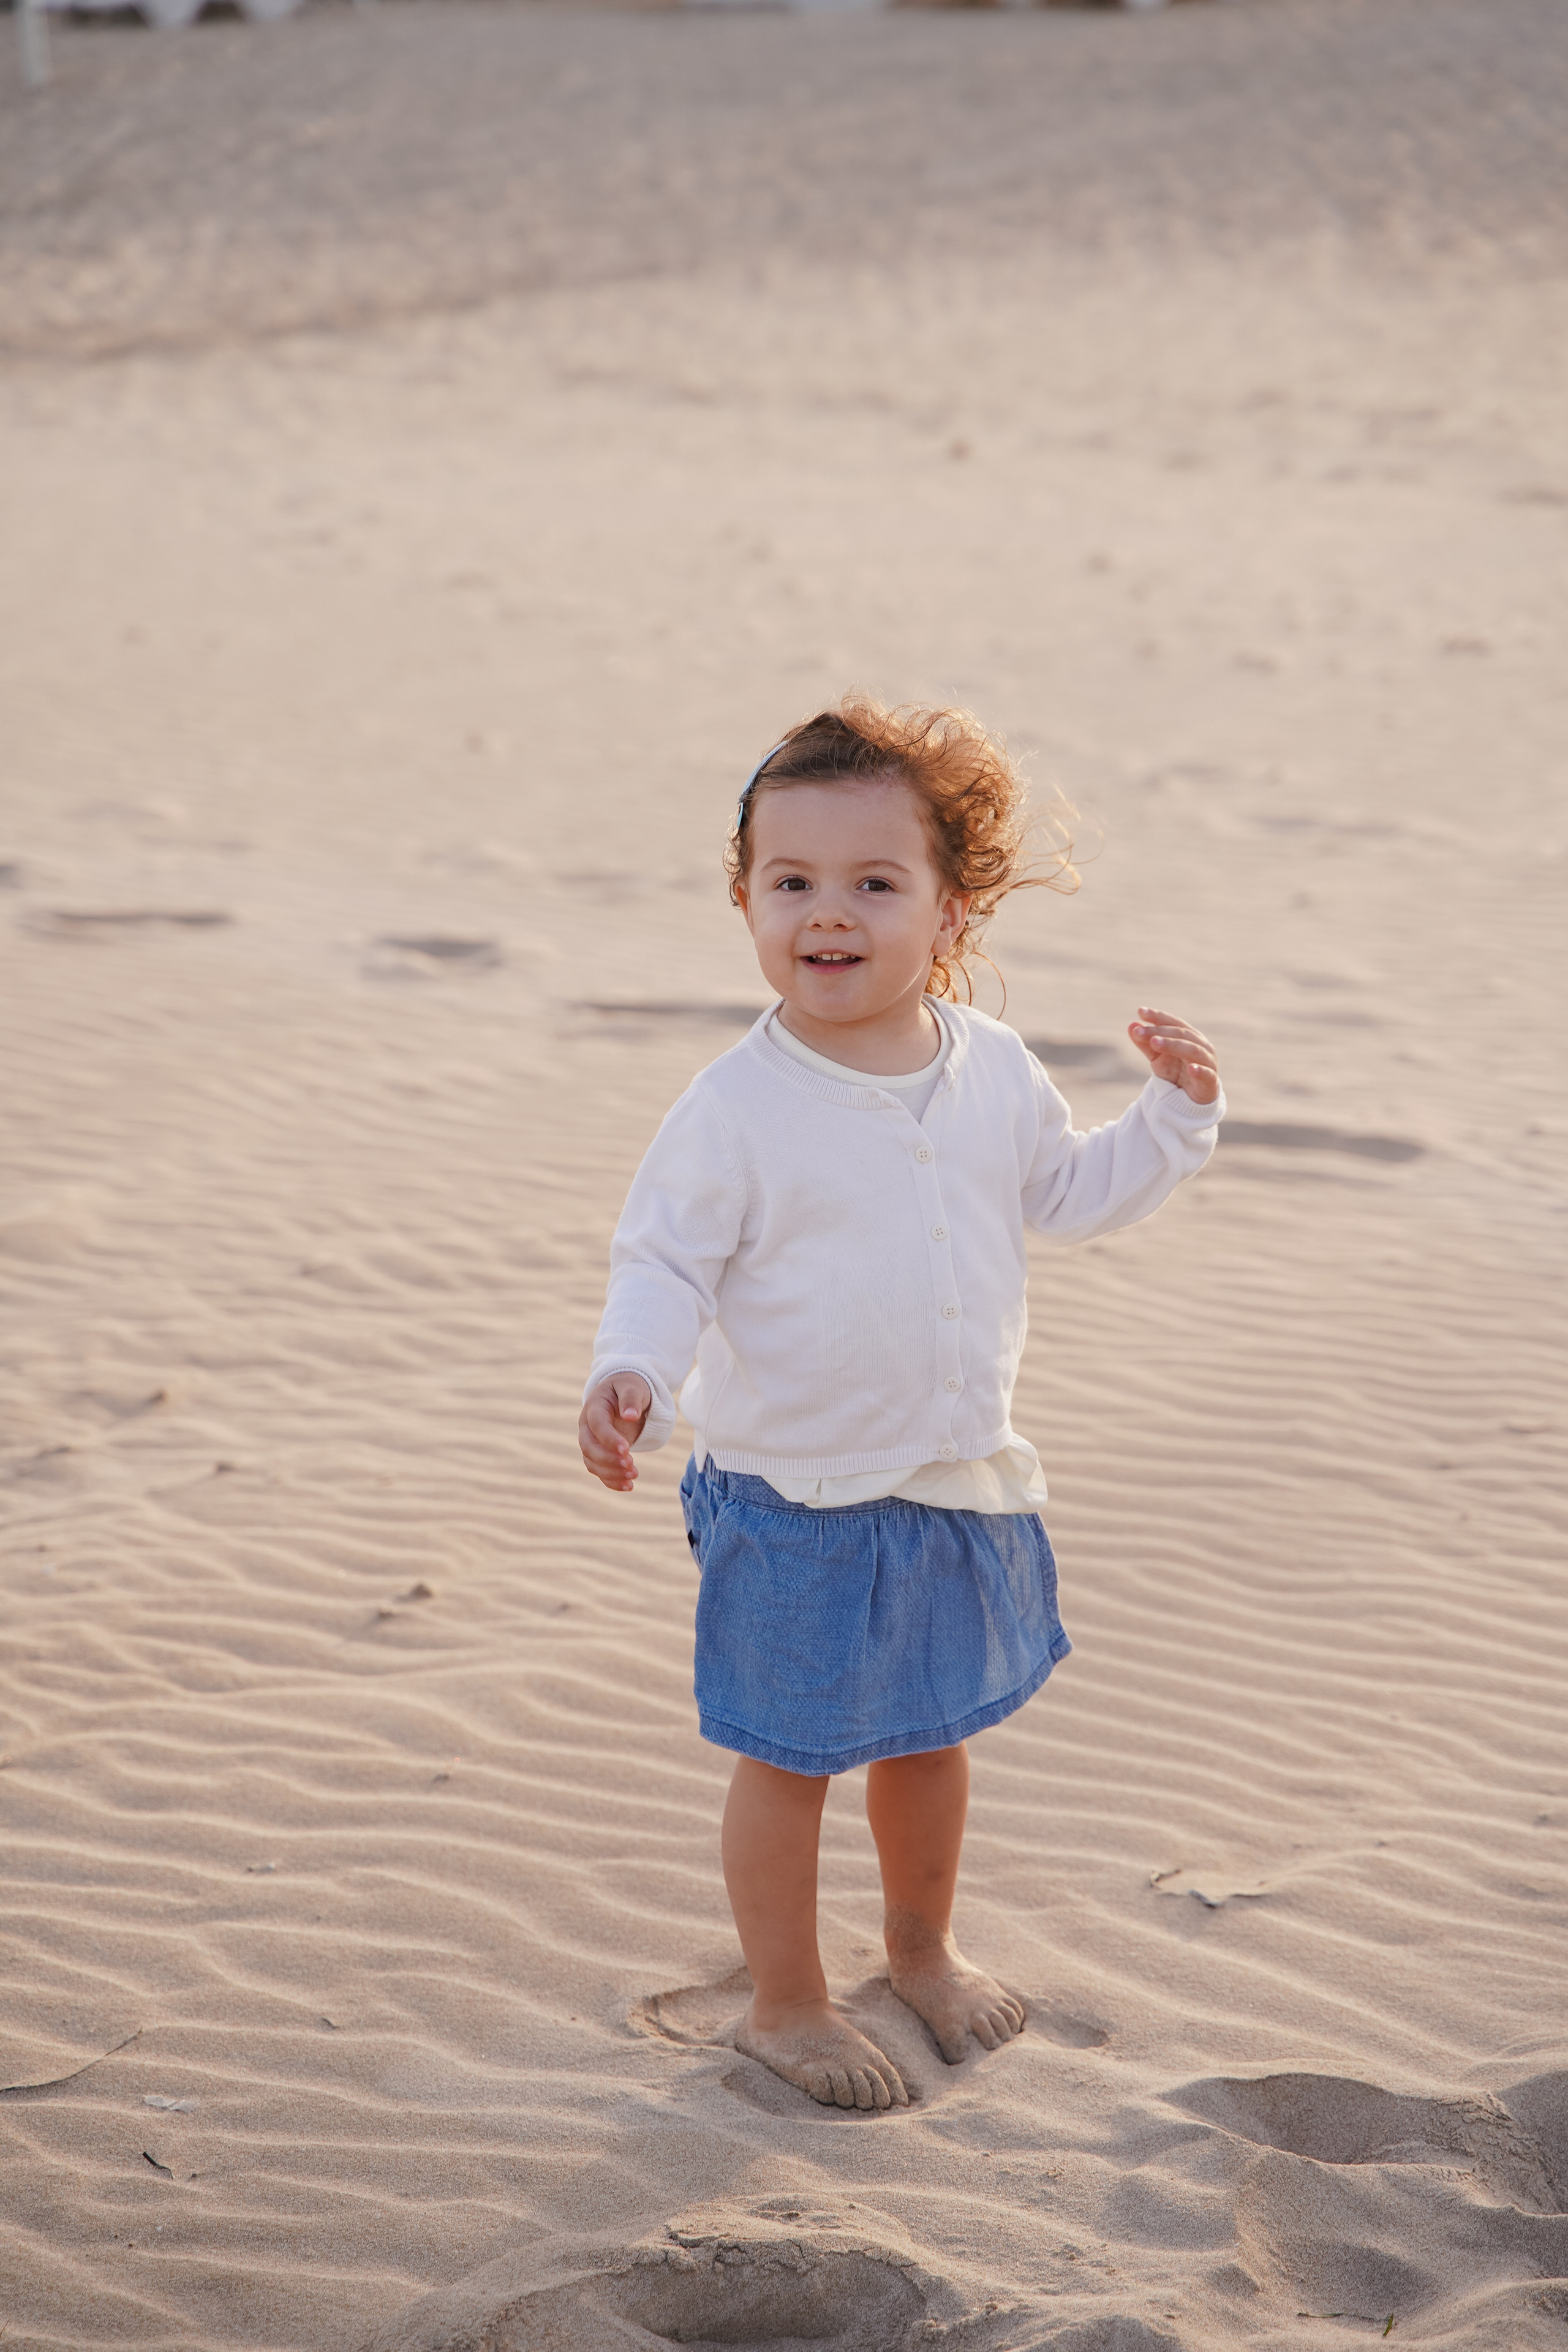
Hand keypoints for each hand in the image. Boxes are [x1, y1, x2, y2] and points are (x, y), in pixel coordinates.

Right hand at [579, 1373, 652, 1491]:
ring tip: (634, 1476)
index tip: (627, 1449)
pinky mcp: (599, 1453)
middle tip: (631, 1465)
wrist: (624, 1393)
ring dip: (611, 1472)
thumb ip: (631, 1399)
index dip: (609, 1438)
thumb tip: (630, 1416)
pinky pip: (599, 1471)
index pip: (596, 1425)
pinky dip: (612, 1481)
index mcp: (594, 1406)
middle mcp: (587, 1426)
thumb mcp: (633, 1387)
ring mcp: (591, 1441)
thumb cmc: (629, 1387)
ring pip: (592, 1462)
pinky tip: (628, 1487)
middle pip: (588, 1447)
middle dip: (608, 1459)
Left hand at [1128, 1006, 1218, 1105]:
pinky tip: (1191, 1069)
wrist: (1189, 1098)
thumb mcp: (1156, 1057)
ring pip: (1192, 1050)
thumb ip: (1145, 1043)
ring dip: (1173, 1045)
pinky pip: (1207, 1074)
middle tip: (1139, 1032)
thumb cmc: (1175, 1072)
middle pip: (1180, 1034)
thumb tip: (1131, 1025)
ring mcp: (1208, 1062)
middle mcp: (1201, 1045)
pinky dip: (1200, 1071)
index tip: (1140, 1011)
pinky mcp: (1210, 1082)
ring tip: (1154, 1043)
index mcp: (1189, 1036)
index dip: (1158, 1017)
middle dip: (1159, 1032)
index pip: (1173, 1022)